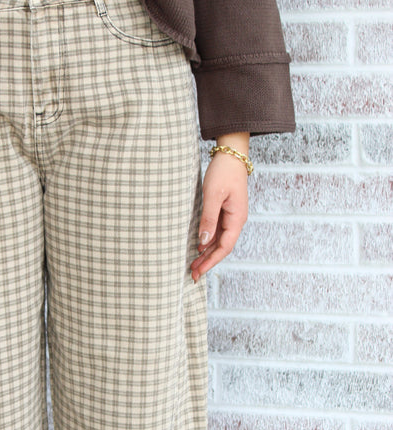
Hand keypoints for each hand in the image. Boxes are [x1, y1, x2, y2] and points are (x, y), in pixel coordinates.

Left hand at [190, 149, 248, 283]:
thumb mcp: (213, 195)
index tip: (199, 271)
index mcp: (237, 218)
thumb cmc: (223, 172)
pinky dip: (207, 241)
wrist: (231, 154)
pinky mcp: (225, 211)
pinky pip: (216, 231)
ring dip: (206, 254)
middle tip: (193, 274)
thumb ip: (208, 218)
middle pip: (221, 247)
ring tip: (193, 265)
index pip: (225, 247)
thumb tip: (203, 241)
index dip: (212, 262)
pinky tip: (198, 247)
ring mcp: (231, 216)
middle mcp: (236, 220)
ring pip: (218, 241)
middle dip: (207, 262)